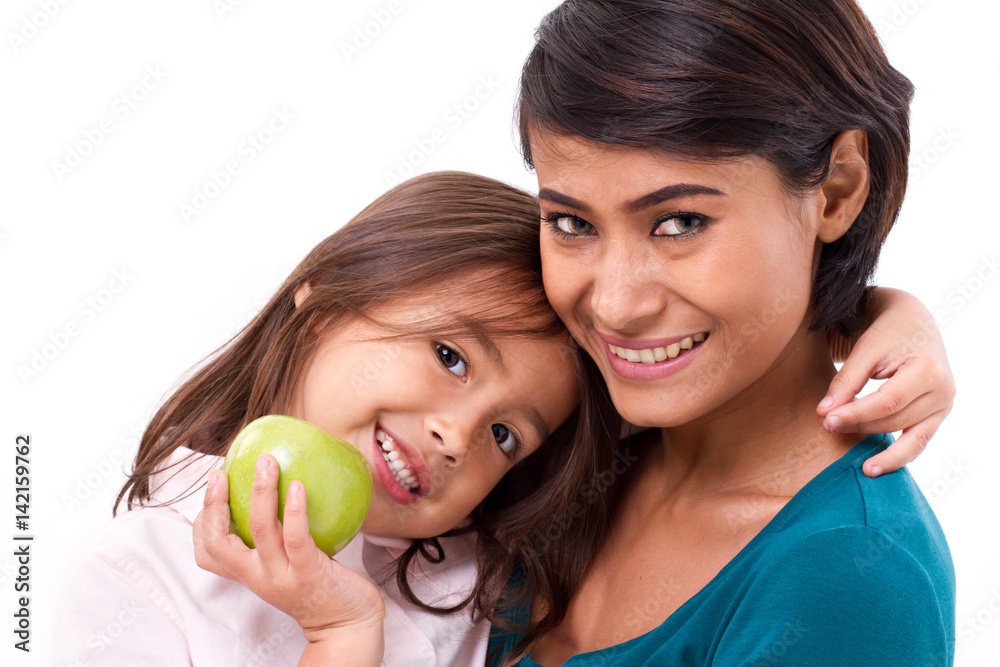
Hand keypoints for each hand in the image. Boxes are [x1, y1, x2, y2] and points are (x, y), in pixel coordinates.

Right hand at [192, 454, 384, 651]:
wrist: (347, 624)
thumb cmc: (321, 586)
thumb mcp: (288, 565)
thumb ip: (279, 538)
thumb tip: (284, 486)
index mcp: (250, 573)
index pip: (207, 554)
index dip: (200, 522)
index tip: (212, 487)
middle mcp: (259, 576)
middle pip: (219, 543)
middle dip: (213, 505)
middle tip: (219, 473)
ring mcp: (282, 576)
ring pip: (260, 531)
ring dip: (260, 492)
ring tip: (267, 462)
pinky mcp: (309, 574)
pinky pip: (297, 538)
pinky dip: (295, 511)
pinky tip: (298, 487)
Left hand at [818, 287, 954, 476]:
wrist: (912, 322)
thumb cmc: (886, 331)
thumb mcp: (866, 349)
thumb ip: (846, 380)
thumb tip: (823, 412)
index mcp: (928, 370)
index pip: (887, 402)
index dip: (856, 414)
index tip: (825, 419)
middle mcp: (943, 391)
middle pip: (896, 420)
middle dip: (861, 427)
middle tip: (827, 428)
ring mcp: (944, 405)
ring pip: (910, 438)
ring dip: (881, 451)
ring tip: (857, 466)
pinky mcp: (937, 414)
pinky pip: (919, 441)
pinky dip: (899, 455)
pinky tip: (875, 466)